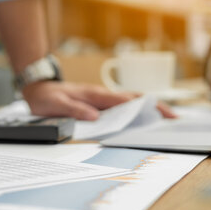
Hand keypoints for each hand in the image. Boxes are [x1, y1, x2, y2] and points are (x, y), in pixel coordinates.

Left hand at [22, 81, 176, 119]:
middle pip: (133, 99)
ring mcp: (100, 98)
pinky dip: (132, 112)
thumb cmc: (46, 97)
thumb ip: (75, 111)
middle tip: (173, 118)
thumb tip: (96, 118)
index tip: (160, 114)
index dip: (144, 107)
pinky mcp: (97, 103)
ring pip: (128, 102)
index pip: (125, 100)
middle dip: (154, 107)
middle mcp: (101, 95)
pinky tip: (139, 121)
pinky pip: (118, 107)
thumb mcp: (57, 105)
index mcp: (95, 95)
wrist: (37, 89)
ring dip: (146, 110)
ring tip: (163, 121)